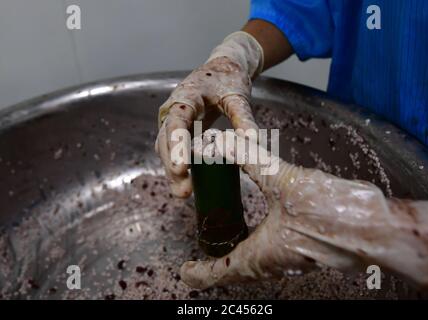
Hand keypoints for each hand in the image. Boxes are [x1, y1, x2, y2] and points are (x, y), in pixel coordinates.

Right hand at [155, 32, 263, 197]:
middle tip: (184, 191)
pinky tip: (188, 182)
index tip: (182, 168)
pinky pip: (173, 149)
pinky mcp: (178, 129)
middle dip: (172, 167)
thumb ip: (243, 118)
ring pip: (165, 148)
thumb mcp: (238, 96)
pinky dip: (178, 166)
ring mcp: (172, 120)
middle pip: (165, 141)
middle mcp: (172, 109)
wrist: (222, 67)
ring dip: (172, 171)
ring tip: (184, 193)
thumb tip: (253, 143)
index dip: (176, 146)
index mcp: (186, 96)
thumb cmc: (229, 78)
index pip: (176, 122)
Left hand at [180, 130, 427, 293]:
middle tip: (207, 249)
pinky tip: (266, 226)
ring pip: (258, 262)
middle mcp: (276, 263)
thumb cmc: (330, 212)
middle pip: (238, 269)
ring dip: (241, 253)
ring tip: (230, 236)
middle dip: (220, 262)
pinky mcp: (310, 250)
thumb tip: (223, 142)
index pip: (221, 272)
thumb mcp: (283, 180)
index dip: (200, 274)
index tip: (185, 272)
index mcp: (262, 255)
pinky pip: (277, 253)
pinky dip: (262, 244)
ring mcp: (295, 260)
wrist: (377, 228)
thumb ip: (251, 160)